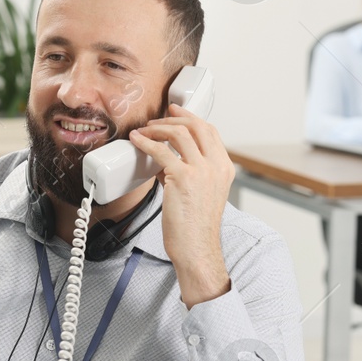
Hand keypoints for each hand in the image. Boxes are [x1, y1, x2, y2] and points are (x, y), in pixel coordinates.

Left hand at [128, 104, 234, 307]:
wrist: (196, 248)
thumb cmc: (196, 228)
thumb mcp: (204, 193)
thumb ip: (192, 172)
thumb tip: (167, 156)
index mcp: (224, 168)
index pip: (210, 131)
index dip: (191, 117)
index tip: (175, 112)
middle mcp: (216, 166)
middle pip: (196, 126)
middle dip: (173, 118)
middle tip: (156, 118)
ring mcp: (201, 171)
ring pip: (179, 134)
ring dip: (157, 128)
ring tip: (144, 131)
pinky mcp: (182, 178)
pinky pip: (160, 151)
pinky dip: (146, 142)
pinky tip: (137, 141)